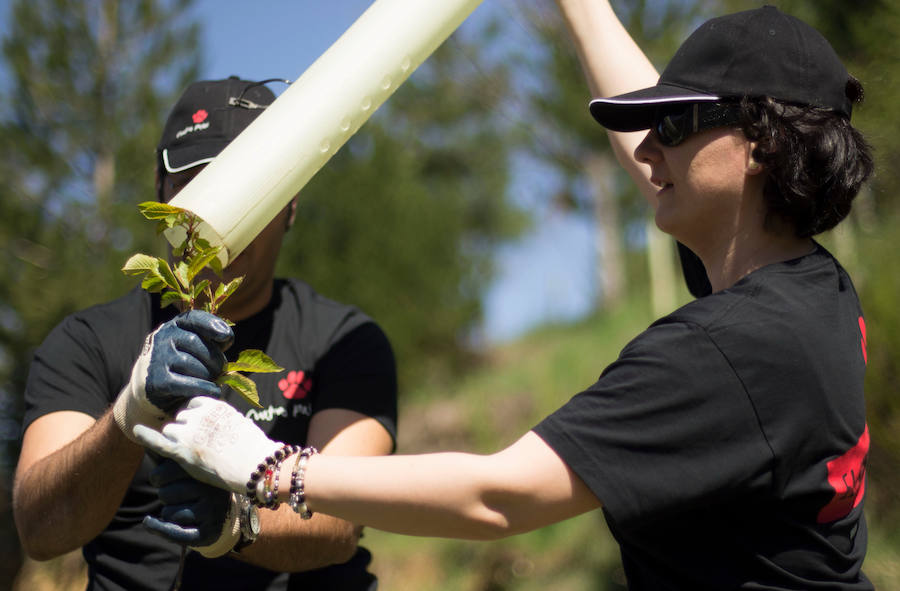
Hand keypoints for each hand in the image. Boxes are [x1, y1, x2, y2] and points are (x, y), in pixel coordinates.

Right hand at [113, 311, 233, 441]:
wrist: (149, 390)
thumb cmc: (180, 366)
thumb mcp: (191, 347)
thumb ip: (209, 340)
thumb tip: (226, 337)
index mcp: (173, 326)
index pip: (194, 318)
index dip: (212, 325)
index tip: (226, 336)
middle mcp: (162, 338)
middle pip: (196, 343)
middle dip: (215, 358)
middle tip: (220, 370)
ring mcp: (157, 359)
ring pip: (194, 364)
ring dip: (210, 375)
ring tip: (213, 380)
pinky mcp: (157, 381)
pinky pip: (189, 384)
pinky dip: (206, 388)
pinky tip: (214, 391)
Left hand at [134, 396, 280, 493]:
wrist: (256, 467)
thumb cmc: (254, 449)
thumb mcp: (239, 423)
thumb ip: (223, 419)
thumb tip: (219, 422)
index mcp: (214, 404)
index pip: (192, 404)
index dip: (193, 416)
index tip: (197, 426)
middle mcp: (198, 415)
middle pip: (179, 418)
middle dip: (183, 429)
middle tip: (195, 444)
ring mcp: (189, 432)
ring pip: (170, 431)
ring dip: (175, 440)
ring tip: (189, 453)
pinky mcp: (182, 452)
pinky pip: (157, 441)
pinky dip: (145, 435)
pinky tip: (136, 430)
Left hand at [143, 459, 240, 557]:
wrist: (225, 513)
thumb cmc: (197, 485)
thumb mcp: (185, 467)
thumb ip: (167, 454)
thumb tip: (146, 438)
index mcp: (204, 469)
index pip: (163, 472)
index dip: (158, 477)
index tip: (164, 477)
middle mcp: (211, 489)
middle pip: (164, 494)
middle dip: (164, 495)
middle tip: (177, 493)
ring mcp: (211, 511)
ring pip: (168, 513)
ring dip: (169, 512)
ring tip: (184, 507)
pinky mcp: (208, 532)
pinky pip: (173, 531)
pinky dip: (159, 529)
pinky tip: (149, 523)